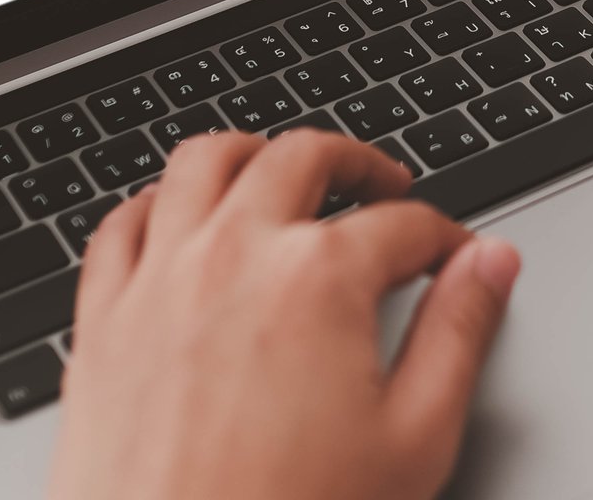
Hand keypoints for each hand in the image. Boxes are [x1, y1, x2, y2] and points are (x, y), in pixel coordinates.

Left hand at [48, 130, 520, 499]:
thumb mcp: (414, 439)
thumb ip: (461, 334)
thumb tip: (491, 265)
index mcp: (319, 278)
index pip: (403, 223)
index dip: (442, 234)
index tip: (452, 253)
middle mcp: (234, 254)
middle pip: (302, 157)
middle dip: (356, 162)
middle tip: (383, 187)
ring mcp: (159, 279)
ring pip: (203, 162)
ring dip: (254, 154)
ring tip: (283, 173)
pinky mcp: (101, 319)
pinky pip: (120, 223)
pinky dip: (159, 202)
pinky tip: (181, 219)